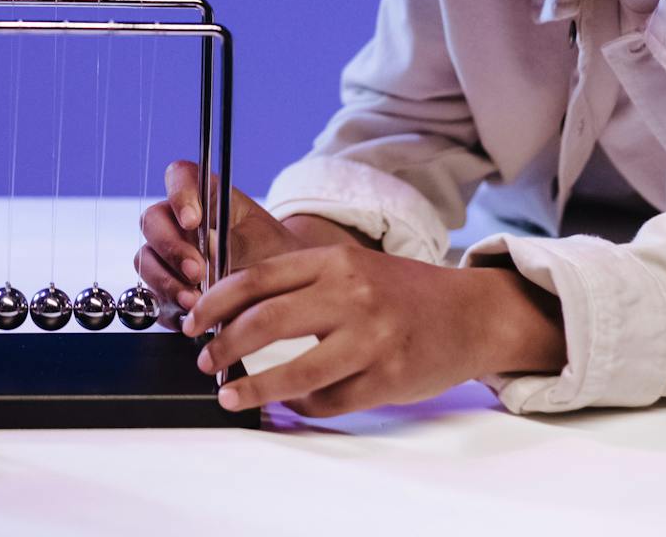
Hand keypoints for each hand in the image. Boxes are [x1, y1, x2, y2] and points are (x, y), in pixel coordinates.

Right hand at [135, 160, 365, 321]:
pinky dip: (169, 308)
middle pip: (153, 221)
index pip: (179, 176)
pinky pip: (152, 296)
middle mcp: (179, 221)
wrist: (284, 286)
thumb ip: (235, 243)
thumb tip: (207, 251)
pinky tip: (191, 318)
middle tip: (197, 271)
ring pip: (147, 260)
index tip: (192, 220)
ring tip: (194, 301)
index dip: (178, 194)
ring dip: (167, 282)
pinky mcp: (167, 287)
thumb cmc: (274, 254)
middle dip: (171, 249)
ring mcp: (169, 255)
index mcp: (206, 196)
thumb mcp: (264, 243)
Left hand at [183, 244, 564, 417]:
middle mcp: (352, 295)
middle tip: (205, 363)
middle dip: (224, 348)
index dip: (214, 305)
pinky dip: (302, 406)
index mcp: (336, 260)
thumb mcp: (351, 266)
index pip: (256, 279)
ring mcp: (372, 339)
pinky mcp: (388, 379)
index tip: (193, 324)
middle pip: (266, 322)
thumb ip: (300, 281)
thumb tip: (232, 309)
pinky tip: (290, 403)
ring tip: (231, 396)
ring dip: (254, 389)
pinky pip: (329, 401)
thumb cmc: (402, 291)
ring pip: (296, 372)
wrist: (472, 313)